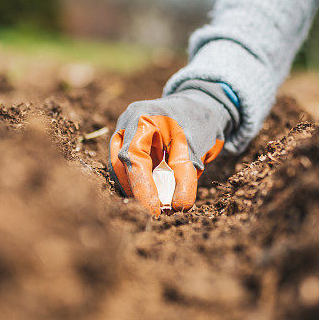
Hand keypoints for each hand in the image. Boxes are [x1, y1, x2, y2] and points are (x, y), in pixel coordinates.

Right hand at [109, 81, 238, 214]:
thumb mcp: (196, 150)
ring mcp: (122, 135)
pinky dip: (140, 184)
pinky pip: (127, 171)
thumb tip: (177, 207)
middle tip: (161, 212)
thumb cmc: (197, 123)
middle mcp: (126, 126)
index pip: (134, 158)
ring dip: (137, 191)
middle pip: (121, 167)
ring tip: (161, 205)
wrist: (198, 108)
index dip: (142, 187)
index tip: (155, 210)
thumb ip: (185, 178)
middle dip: (139, 192)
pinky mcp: (125, 147)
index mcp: (141, 118)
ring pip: (120, 171)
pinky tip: (155, 195)